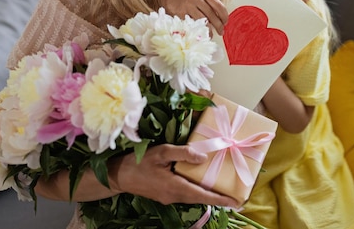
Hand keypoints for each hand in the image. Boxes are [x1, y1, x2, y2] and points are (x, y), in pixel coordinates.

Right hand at [112, 144, 238, 207]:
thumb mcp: (161, 152)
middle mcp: (173, 196)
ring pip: (193, 197)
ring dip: (207, 194)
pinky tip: (201, 182)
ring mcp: (168, 197)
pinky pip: (185, 194)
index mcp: (174, 187)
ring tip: (223, 189)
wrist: (117, 176)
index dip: (219, 199)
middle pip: (200, 198)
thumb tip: (203, 157)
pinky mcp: (164, 195)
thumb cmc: (138, 162)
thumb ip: (183, 153)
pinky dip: (196, 190)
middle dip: (217, 198)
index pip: (202, 195)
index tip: (235, 201)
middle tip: (234, 195)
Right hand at [164, 0, 228, 34]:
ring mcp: (187, 6)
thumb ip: (208, 4)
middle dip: (219, 26)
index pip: (219, 5)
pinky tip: (200, 34)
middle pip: (212, 15)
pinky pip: (192, 24)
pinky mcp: (180, 14)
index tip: (225, 22)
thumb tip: (220, 19)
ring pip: (203, 21)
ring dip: (209, 31)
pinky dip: (198, 31)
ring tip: (211, 35)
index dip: (224, 16)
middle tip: (221, 32)